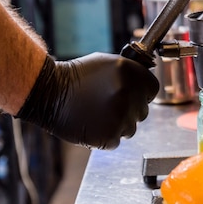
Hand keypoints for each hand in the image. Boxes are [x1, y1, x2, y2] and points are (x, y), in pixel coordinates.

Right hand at [16, 53, 158, 149]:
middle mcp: (129, 94)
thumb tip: (144, 83)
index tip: (132, 95)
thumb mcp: (107, 63)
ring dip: (118, 124)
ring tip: (98, 113)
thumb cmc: (77, 77)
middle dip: (129, 109)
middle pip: (143, 110)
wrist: (49, 93)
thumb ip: (130, 73)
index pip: (152, 89)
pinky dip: (106, 136)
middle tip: (108, 104)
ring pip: (131, 127)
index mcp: (131, 73)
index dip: (142, 93)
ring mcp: (120, 116)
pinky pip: (117, 140)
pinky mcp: (109, 136)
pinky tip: (92, 123)